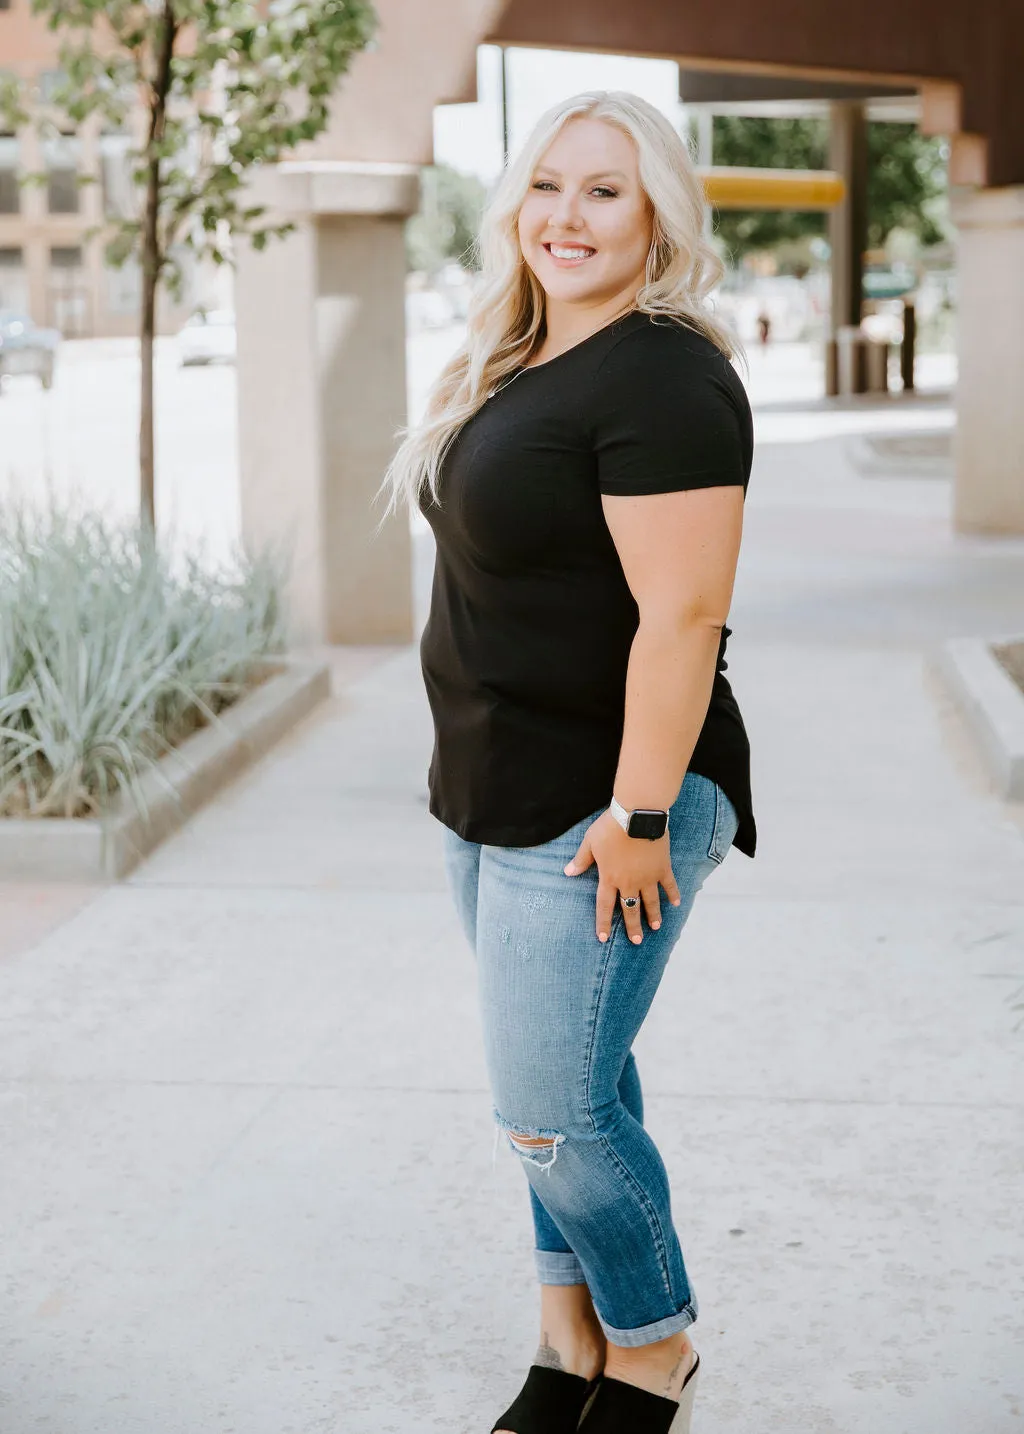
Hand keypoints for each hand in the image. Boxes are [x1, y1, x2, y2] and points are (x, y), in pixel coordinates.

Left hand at [563, 809, 681, 944]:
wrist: (636, 815)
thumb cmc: (610, 827)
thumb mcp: (590, 842)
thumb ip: (581, 860)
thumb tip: (568, 872)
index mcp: (609, 878)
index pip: (605, 906)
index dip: (603, 923)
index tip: (603, 938)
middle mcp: (629, 882)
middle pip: (630, 909)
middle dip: (633, 927)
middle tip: (637, 941)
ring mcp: (648, 877)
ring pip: (650, 902)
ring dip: (653, 916)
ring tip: (655, 927)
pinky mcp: (662, 868)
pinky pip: (669, 885)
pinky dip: (673, 894)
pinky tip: (676, 904)